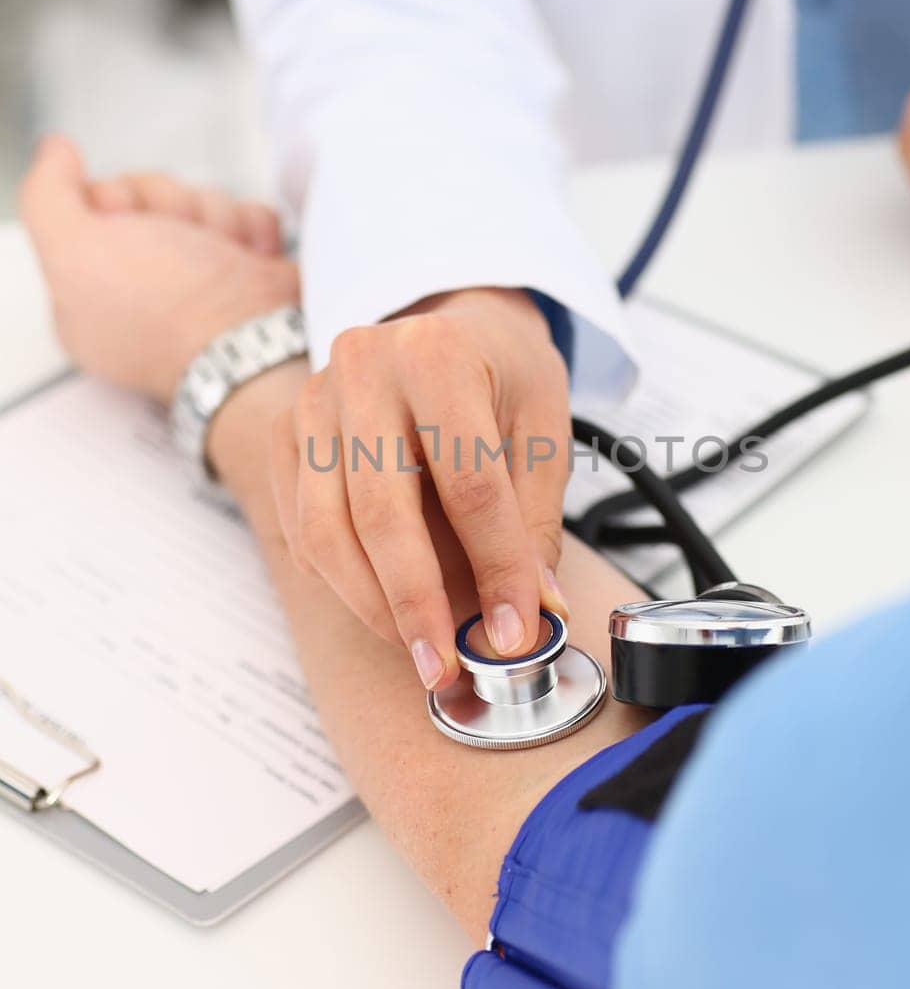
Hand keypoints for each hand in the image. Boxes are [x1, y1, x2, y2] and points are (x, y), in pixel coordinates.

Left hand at [19, 135, 299, 400]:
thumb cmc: (170, 310)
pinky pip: (245, 216)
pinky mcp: (246, 273)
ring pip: (198, 201)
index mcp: (91, 295)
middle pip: (148, 195)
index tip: (126, 233)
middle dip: (170, 207)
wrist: (260, 340)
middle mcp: (142, 290)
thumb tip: (57, 150)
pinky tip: (249, 258)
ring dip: (216, 218)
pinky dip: (252, 229)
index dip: (114, 202)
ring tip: (223, 258)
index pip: (93, 203)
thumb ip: (46, 194)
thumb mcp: (74, 251)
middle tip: (180, 247)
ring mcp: (198, 282)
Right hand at [270, 288, 571, 691]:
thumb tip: (531, 615)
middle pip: (380, 513)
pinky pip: (300, 529)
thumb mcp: (544, 426)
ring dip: (373, 605)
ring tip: (420, 648)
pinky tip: (383, 606)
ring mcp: (313, 401)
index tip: (514, 632)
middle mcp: (362, 369)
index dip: (495, 568)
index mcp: (437, 355)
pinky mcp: (286, 433)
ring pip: (326, 531)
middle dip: (416, 604)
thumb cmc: (501, 374)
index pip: (468, 485)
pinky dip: (341, 581)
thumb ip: (534, 521)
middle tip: (447, 665)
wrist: (449, 323)